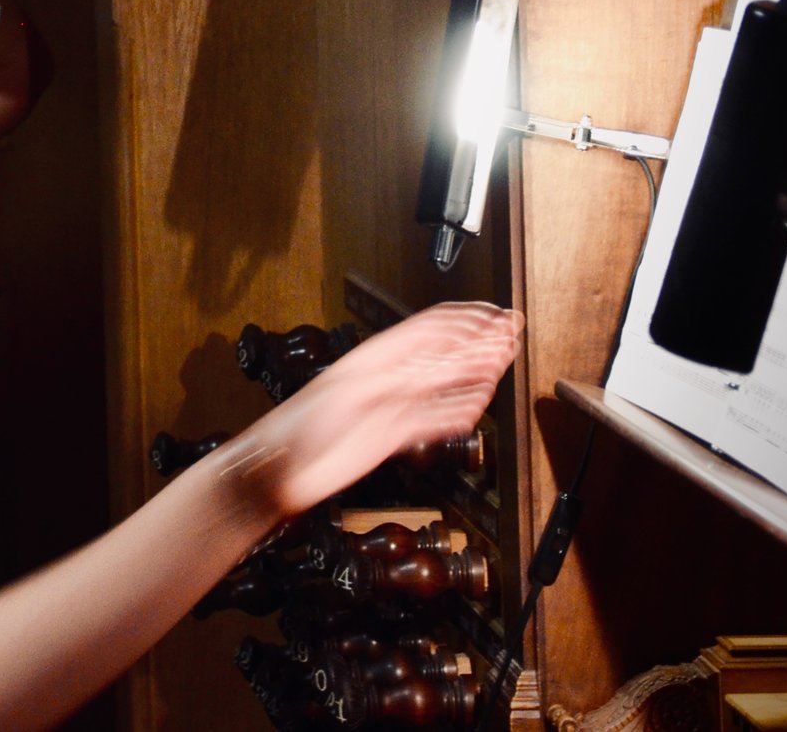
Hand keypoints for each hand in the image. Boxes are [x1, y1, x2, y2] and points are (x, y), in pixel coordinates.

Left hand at [205, 302, 521, 526]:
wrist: (275, 470)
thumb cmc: (295, 431)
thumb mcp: (344, 398)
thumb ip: (392, 384)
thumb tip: (434, 369)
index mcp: (371, 359)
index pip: (427, 331)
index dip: (463, 322)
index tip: (494, 316)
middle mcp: (384, 379)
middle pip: (440, 355)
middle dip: (476, 343)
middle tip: (511, 334)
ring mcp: (388, 408)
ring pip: (440, 387)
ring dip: (472, 374)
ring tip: (500, 364)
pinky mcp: (388, 437)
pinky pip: (430, 421)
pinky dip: (455, 414)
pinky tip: (473, 408)